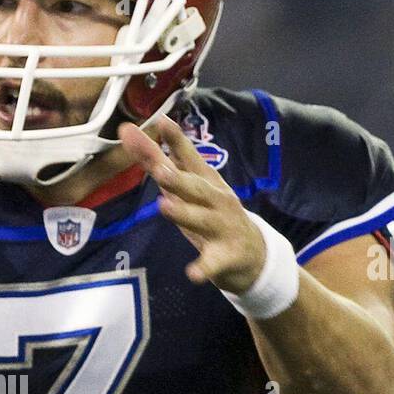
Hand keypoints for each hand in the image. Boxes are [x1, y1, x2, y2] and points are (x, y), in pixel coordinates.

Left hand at [120, 116, 266, 293]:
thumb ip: (166, 166)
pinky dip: (203, 268)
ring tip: (165, 206)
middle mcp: (217, 200)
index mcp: (207, 183)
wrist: (255, 254)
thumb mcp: (193, 191)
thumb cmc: (216, 217)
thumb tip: (138, 139)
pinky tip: (192, 273)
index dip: (175, 140)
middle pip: (194, 186)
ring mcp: (223, 227)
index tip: (160, 120)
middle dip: (177, 177)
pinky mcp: (226, 256)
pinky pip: (212, 263)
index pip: (188, 157)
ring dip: (184, 213)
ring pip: (202, 219)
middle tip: (158, 168)